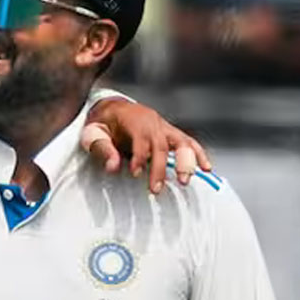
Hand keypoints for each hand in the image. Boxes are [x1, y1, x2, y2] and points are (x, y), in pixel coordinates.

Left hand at [84, 97, 211, 194]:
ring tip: (185, 181)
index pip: (141, 139)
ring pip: (181, 142)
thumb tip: (113, 167)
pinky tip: (206, 168)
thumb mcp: (92, 133)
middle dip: (160, 168)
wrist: (110, 109)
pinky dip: (198, 154)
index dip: (139, 158)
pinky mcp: (170, 132)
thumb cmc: (101, 123)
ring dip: (186, 162)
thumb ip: (102, 149)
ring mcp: (163, 126)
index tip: (135, 174)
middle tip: (156, 189)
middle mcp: (152, 121)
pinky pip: (189, 142)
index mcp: (133, 119)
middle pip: (162, 144)